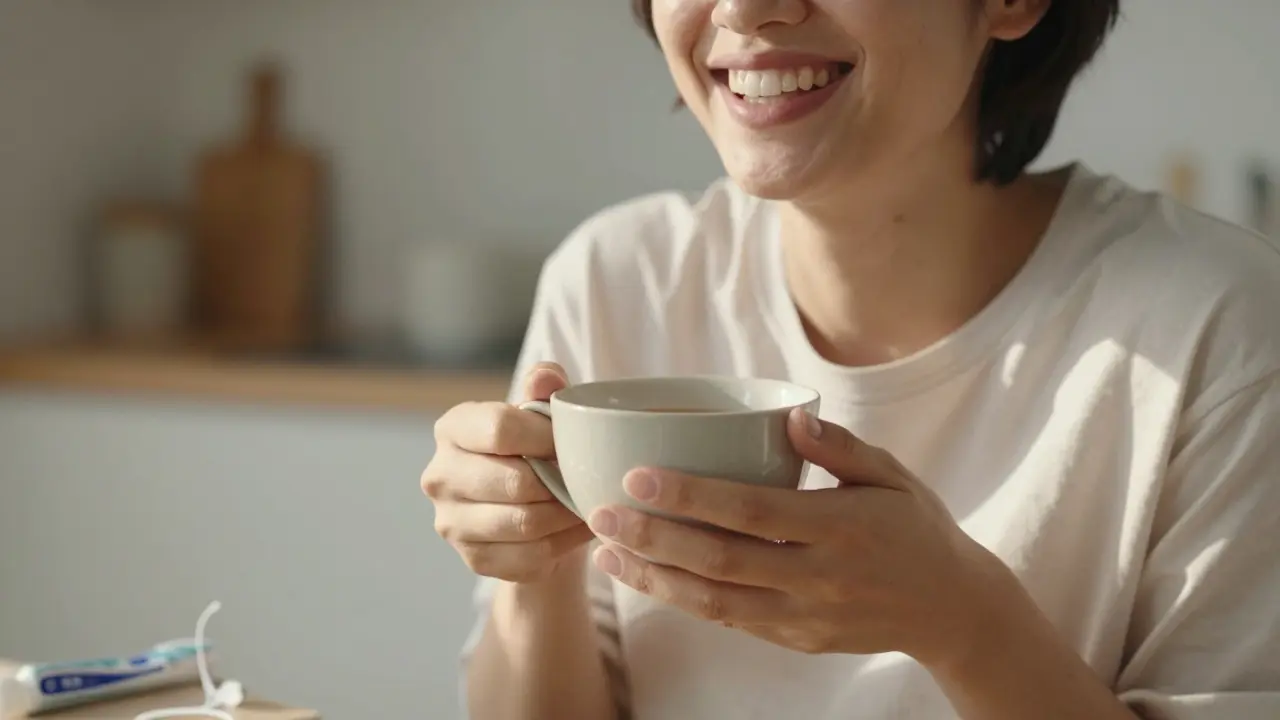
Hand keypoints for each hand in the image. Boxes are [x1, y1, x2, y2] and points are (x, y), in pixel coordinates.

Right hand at [423, 362, 594, 583]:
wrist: (527, 509)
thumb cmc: (534, 450)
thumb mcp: (541, 415)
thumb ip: (544, 390)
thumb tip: (547, 376)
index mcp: (453, 427)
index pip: (499, 428)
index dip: (546, 437)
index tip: (572, 443)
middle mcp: (440, 475)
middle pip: (513, 482)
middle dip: (560, 482)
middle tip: (587, 479)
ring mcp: (450, 521)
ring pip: (524, 523)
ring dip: (565, 515)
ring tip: (588, 503)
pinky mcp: (470, 558)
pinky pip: (528, 558)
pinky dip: (562, 545)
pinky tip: (577, 529)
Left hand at [585, 408, 1012, 666]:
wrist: (952, 610)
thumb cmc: (916, 527)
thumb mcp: (893, 474)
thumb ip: (841, 446)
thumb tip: (788, 416)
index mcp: (841, 527)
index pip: (752, 510)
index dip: (690, 495)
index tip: (638, 475)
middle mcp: (819, 577)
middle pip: (721, 561)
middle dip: (653, 539)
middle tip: (599, 515)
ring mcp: (805, 617)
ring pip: (716, 602)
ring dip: (655, 578)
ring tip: (605, 555)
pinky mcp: (797, 640)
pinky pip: (731, 620)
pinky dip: (684, 600)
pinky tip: (647, 578)